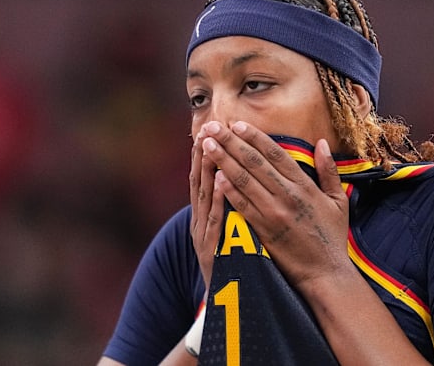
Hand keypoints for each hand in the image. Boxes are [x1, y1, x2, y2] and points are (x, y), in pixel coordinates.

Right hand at [189, 128, 223, 291]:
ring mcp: (204, 237)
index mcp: (205, 216)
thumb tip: (232, 181)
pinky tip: (224, 184)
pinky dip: (219, 202)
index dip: (205, 155)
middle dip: (203, 155)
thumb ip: (227, 208)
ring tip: (211, 146)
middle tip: (206, 129)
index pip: (204, 179)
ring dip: (207, 172)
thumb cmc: (229, 266)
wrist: (222, 305)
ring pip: (205, 198)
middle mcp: (200, 223)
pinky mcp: (212, 252)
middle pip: (201, 183)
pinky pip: (217, 223)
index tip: (210, 130)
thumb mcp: (224, 233)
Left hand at [199, 120, 352, 289]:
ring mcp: (274, 213)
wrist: (325, 273)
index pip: (275, 154)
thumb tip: (321, 143)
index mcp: (304, 186)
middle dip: (231, 142)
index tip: (236, 124)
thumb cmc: (331, 237)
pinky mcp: (264, 231)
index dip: (254, 137)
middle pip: (254, 162)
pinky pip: (242, 206)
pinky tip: (214, 176)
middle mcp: (288, 196)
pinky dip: (228, 190)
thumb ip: (329, 171)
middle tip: (212, 127)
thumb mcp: (338, 201)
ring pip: (244, 180)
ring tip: (207, 145)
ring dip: (223, 160)